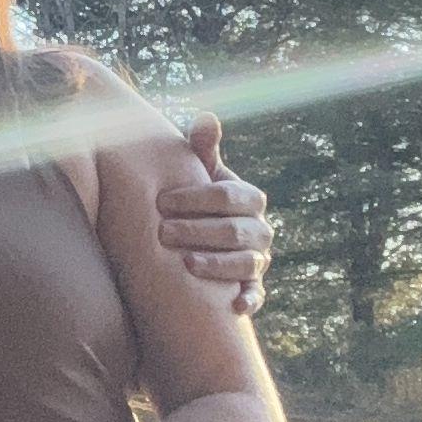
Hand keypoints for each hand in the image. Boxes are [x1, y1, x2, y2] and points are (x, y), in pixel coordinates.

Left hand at [158, 111, 271, 315]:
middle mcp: (260, 230)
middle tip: (163, 233)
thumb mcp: (201, 175)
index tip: (161, 202)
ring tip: (186, 263)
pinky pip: (257, 295)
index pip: (230, 196)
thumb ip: (203, 149)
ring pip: (246, 263)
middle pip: (236, 231)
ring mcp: (259, 260)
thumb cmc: (199, 201)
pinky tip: (233, 305)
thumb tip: (206, 116)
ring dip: (218, 264)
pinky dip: (249, 300)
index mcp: (250, 199)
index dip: (197, 198)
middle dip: (200, 231)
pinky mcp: (253, 287)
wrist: (205, 239)